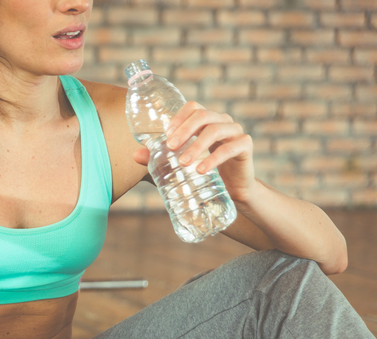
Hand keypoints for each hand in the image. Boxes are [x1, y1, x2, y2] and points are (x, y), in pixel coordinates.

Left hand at [132, 100, 255, 201]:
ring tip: (184, 163)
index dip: (179, 117)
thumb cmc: (205, 172)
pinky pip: (230, 147)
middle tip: (171, 147)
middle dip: (185, 130)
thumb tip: (135, 155)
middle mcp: (221, 122)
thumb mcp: (179, 165)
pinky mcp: (245, 146)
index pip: (193, 107)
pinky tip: (201, 169)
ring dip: (197, 146)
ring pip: (215, 130)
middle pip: (203, 115)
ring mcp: (235, 132)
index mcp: (206, 122)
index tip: (166, 135)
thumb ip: (158, 159)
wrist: (233, 189)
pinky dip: (214, 158)